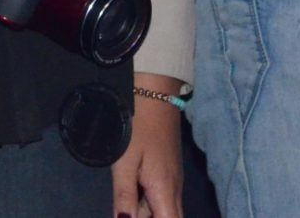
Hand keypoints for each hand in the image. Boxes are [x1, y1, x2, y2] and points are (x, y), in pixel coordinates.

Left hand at [111, 80, 184, 217]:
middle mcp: (175, 189)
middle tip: (127, 206)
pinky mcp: (170, 170)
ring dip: (148, 212)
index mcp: (164, 190)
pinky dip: (150, 202)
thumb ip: (124, 195)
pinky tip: (134, 191)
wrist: (156, 93)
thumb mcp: (124, 161)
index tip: (133, 216)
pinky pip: (163, 197)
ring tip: (127, 196)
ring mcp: (174, 179)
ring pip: (164, 209)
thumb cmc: (137, 125)